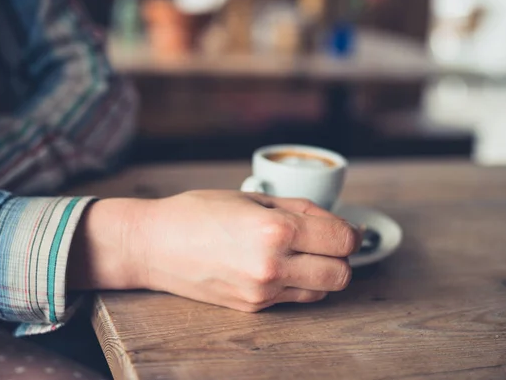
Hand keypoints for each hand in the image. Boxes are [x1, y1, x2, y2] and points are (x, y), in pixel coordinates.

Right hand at [69, 192, 360, 311]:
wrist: (154, 245)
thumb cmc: (197, 212)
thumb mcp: (252, 197)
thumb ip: (301, 209)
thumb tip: (338, 222)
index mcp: (274, 230)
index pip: (342, 239)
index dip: (351, 231)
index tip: (345, 227)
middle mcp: (272, 266)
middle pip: (342, 272)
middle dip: (342, 255)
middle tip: (327, 240)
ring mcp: (263, 292)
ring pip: (324, 290)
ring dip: (324, 271)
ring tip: (303, 252)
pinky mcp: (253, 308)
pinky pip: (296, 299)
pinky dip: (300, 283)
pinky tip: (281, 265)